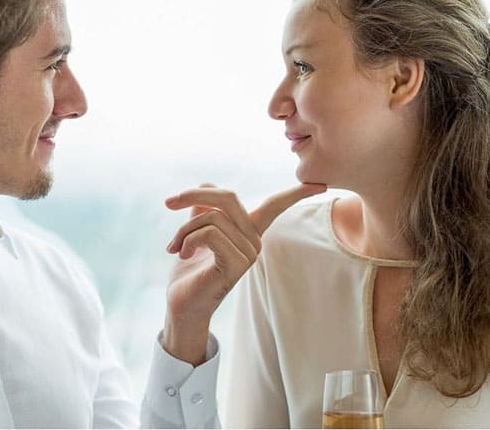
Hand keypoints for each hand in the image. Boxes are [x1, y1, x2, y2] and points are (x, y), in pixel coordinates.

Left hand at [162, 182, 326, 364]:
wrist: (181, 306)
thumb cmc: (189, 272)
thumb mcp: (195, 233)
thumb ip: (204, 209)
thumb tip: (207, 183)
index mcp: (248, 232)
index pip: (276, 206)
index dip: (296, 193)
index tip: (320, 184)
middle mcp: (254, 241)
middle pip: (228, 197)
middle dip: (195, 194)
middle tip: (168, 202)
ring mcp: (249, 253)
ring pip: (212, 217)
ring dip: (184, 228)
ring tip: (174, 246)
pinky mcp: (238, 264)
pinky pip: (210, 234)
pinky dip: (187, 239)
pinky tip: (179, 253)